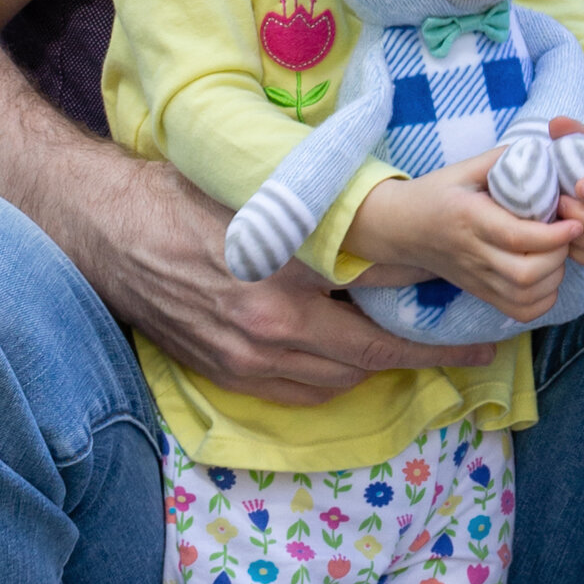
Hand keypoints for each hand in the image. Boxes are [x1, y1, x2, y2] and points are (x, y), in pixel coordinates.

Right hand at [72, 154, 502, 397]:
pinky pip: (302, 392)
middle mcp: (271, 326)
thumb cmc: (183, 196)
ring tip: (419, 350)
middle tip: (474, 347)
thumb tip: (396, 214)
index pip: (383, 286)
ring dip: (382, 365)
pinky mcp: (229, 374)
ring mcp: (248, 359)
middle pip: (373, 349)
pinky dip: (336, 378)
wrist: (105, 233)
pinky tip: (356, 360)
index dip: (435, 290)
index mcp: (286, 272)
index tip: (477, 295)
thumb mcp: (263, 190)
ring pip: (342, 377)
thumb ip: (326, 212)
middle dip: (427, 350)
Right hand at [348, 150, 581, 325]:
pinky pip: (519, 312)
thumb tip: (543, 151)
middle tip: (567, 235)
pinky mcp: (480, 292)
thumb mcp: (463, 169)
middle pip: (524, 274)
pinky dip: (542, 300)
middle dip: (558, 257)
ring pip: (524, 296)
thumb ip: (502, 159)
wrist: (399, 228)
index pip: (516, 236)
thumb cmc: (436, 194)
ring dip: (554, 278)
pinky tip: (547, 277)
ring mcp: (477, 278)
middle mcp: (473, 254)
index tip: (575, 221)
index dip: (553, 234)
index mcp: (470, 218)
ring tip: (558, 253)